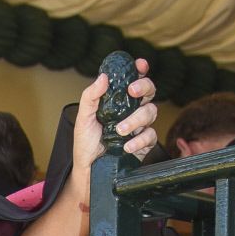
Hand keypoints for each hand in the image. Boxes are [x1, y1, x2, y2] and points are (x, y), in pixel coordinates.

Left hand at [73, 60, 158, 174]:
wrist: (88, 170)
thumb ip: (91, 96)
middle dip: (144, 87)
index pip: (134, 80)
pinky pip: (150, 136)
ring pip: (151, 112)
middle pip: (150, 91)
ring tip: (119, 130)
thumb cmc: (86, 143)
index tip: (139, 65)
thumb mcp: (83, 118)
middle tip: (132, 91)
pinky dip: (139, 140)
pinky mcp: (144, 144)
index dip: (140, 70)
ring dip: (136, 119)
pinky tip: (126, 146)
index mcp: (119, 100)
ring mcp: (140, 126)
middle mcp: (132, 110)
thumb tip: (103, 77)